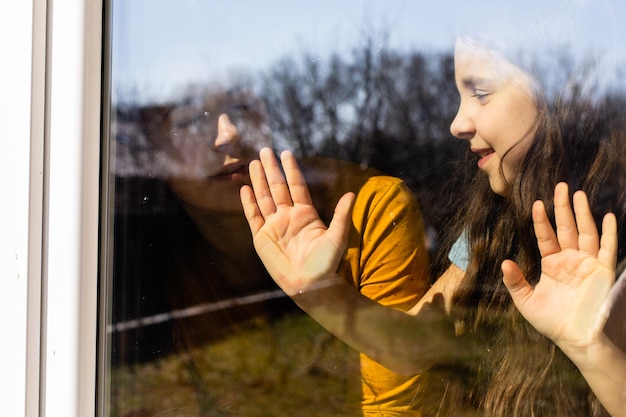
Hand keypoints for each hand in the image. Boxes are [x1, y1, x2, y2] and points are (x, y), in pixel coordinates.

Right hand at [240, 148, 354, 295]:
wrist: (310, 284)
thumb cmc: (326, 263)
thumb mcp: (337, 237)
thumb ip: (342, 215)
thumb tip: (352, 194)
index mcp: (305, 213)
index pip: (296, 186)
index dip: (291, 170)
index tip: (286, 153)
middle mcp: (288, 216)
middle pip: (277, 187)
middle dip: (271, 169)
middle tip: (265, 151)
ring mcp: (274, 226)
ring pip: (264, 198)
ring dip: (259, 181)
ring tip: (254, 163)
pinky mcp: (262, 238)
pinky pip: (253, 217)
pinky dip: (248, 203)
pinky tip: (245, 189)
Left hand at [502, 182, 617, 351]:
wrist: (575, 338)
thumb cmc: (552, 321)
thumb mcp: (526, 301)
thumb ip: (515, 281)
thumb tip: (505, 262)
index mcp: (552, 264)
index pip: (546, 236)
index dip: (541, 220)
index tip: (535, 203)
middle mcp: (571, 259)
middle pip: (566, 227)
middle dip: (563, 207)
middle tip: (560, 186)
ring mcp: (588, 264)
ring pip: (586, 232)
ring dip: (583, 213)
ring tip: (578, 194)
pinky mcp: (603, 272)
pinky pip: (608, 249)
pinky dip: (608, 233)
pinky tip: (606, 216)